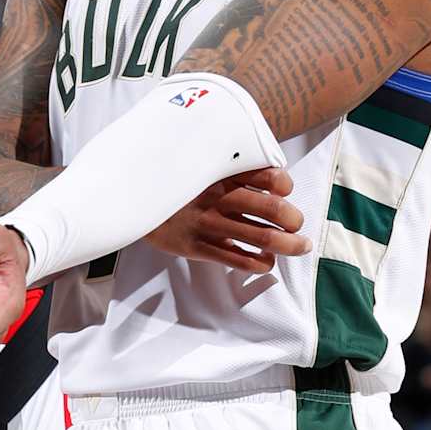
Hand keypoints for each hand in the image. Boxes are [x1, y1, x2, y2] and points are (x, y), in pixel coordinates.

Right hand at [150, 167, 308, 270]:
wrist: (131, 200)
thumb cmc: (175, 183)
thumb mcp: (199, 165)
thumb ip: (229, 170)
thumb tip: (269, 177)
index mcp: (221, 173)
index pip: (269, 176)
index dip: (285, 185)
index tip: (285, 191)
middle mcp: (218, 197)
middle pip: (272, 210)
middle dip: (294, 220)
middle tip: (297, 225)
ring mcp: (208, 224)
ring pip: (261, 238)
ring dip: (288, 245)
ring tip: (299, 246)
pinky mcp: (197, 247)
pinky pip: (237, 259)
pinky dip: (259, 263)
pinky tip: (266, 262)